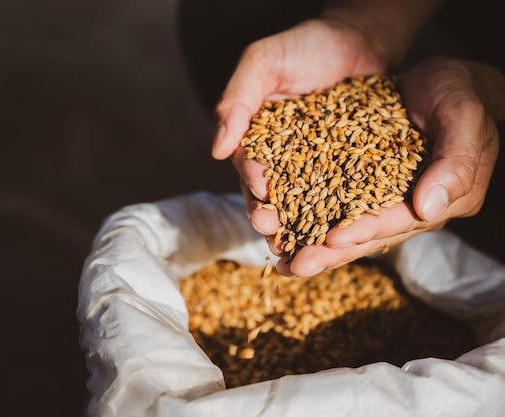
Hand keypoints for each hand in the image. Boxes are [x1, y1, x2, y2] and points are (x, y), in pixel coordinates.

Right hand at [211, 18, 388, 274]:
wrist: (361, 37)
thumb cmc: (306, 44)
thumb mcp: (263, 62)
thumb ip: (236, 100)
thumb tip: (216, 150)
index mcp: (255, 137)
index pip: (247, 166)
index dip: (251, 183)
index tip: (261, 194)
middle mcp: (281, 156)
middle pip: (271, 194)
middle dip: (270, 214)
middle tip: (275, 232)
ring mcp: (314, 165)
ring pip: (303, 202)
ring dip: (300, 226)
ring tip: (302, 245)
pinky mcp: (346, 168)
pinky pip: (340, 194)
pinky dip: (337, 215)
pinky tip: (341, 233)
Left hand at [276, 56, 504, 276]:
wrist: (444, 80)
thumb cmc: (460, 94)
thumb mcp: (463, 118)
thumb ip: (454, 163)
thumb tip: (427, 209)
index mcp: (440, 200)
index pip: (398, 221)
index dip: (365, 230)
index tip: (332, 238)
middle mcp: (410, 207)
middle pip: (366, 235)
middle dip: (329, 252)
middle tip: (294, 267)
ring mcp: (384, 197)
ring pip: (346, 224)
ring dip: (313, 242)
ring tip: (280, 260)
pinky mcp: (362, 181)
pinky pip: (333, 200)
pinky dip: (308, 213)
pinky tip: (282, 224)